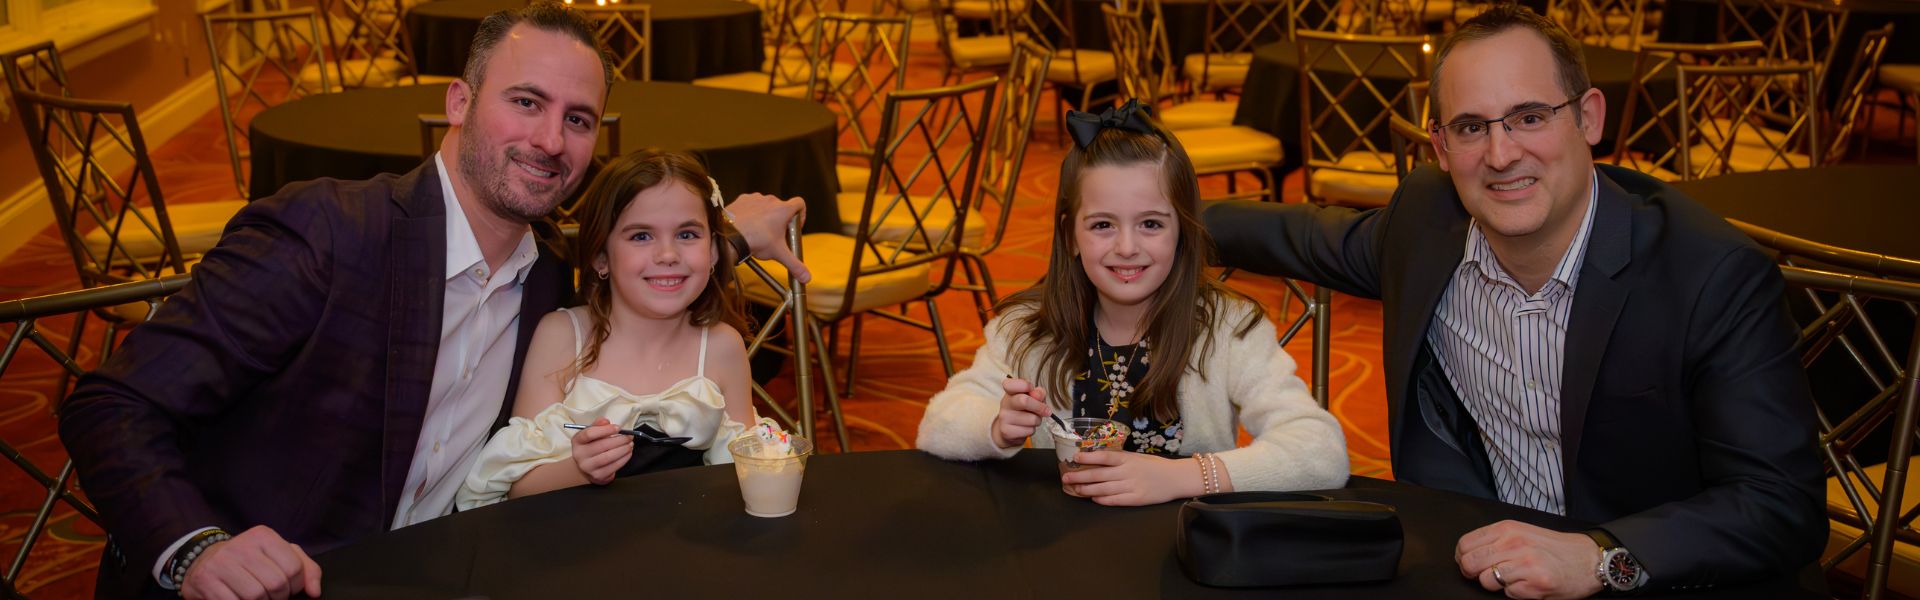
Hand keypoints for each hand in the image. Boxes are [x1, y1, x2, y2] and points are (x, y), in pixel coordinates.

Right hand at [181, 525, 321, 599]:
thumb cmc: (249, 560)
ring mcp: (221, 562)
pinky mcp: (206, 580)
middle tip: (272, 596)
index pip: (294, 568)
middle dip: (278, 597)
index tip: (287, 588)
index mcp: (264, 536)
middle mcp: (242, 545)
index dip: (295, 586)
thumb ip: (306, 569)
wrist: (203, 560)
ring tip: (258, 598)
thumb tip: (315, 592)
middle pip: (276, 584)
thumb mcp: (279, 555)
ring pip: (256, 596)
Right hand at [569, 417, 633, 484]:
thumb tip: (606, 421)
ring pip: (608, 457)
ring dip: (623, 449)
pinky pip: (613, 466)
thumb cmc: (590, 446)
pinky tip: (628, 453)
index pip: (589, 434)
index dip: (605, 430)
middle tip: (629, 436)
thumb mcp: (590, 434)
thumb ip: (598, 425)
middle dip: (619, 440)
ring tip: (630, 444)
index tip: (618, 428)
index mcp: (577, 441)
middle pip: (601, 445)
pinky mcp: (598, 475)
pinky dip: (624, 459)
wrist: (585, 468)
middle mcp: (580, 454)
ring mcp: (588, 467)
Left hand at [727, 193, 809, 283]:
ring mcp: (756, 198)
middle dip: (781, 220)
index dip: (801, 215)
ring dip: (765, 216)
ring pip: (766, 206)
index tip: (794, 227)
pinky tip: (747, 225)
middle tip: (775, 236)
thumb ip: (795, 265)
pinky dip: (751, 212)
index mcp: (783, 210)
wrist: (729, 235)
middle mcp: (771, 200)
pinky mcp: (743, 200)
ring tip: (759, 232)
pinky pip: (751, 204)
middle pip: (782, 208)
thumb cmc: (756, 241)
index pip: (800, 204)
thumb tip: (807, 278)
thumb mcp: (778, 254)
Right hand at [989, 377, 1048, 448]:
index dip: (1024, 385)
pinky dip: (1032, 430)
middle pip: (1024, 401)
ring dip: (1037, 420)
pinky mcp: (1007, 432)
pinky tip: (1026, 428)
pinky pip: (1029, 431)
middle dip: (1039, 407)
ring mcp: (1004, 418)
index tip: (1031, 389)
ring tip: (1033, 419)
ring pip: (1031, 419)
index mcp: (1010, 392)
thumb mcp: (1032, 399)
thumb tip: (1038, 395)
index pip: (1010, 384)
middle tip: (1047, 410)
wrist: (1010, 430)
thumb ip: (1038, 393)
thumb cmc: (1024, 410)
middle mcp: (1005, 403)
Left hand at [1061, 451, 1195, 505]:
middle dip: (1080, 476)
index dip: (1089, 458)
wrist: (1176, 478)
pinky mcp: (1136, 499)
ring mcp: (1131, 486)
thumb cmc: (1155, 466)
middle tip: (1066, 478)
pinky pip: (1115, 500)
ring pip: (1104, 489)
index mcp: (1128, 459)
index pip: (1104, 457)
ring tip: (1075, 489)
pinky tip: (1093, 498)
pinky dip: (1102, 500)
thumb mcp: (1137, 457)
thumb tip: (1098, 459)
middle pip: (1099, 474)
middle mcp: (1127, 472)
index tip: (1075, 458)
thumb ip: (1120, 459)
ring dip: (1087, 489)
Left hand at [1455, 520, 1604, 598]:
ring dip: (1496, 584)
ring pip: (1486, 581)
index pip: (1465, 544)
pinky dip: (1515, 593)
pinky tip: (1528, 584)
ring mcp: (1525, 564)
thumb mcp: (1522, 532)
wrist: (1588, 559)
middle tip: (1487, 574)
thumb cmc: (1554, 548)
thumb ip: (1495, 540)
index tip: (1472, 564)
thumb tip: (1466, 553)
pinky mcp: (1535, 584)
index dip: (1463, 558)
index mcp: (1507, 529)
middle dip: (1473, 573)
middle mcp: (1514, 544)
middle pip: (1469, 563)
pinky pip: (1508, 594)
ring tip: (1512, 578)